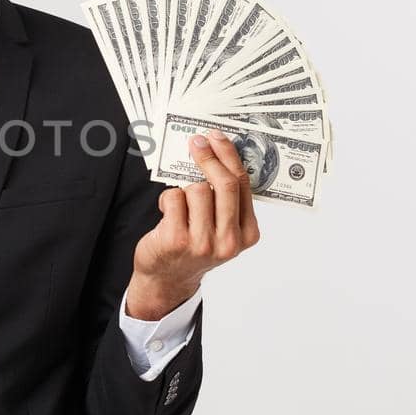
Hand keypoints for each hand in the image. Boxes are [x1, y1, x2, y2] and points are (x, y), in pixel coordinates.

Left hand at [126, 128, 260, 319]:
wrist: (167, 278)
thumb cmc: (195, 245)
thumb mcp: (221, 227)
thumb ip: (226, 200)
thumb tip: (218, 153)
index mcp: (247, 234)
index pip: (242, 185)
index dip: (229, 156)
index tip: (217, 137)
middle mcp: (229, 241)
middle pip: (224, 184)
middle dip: (209, 157)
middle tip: (197, 142)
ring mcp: (203, 243)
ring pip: (196, 190)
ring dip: (185, 188)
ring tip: (180, 204)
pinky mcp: (176, 240)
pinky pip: (173, 198)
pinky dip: (168, 198)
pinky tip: (168, 212)